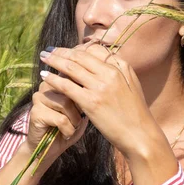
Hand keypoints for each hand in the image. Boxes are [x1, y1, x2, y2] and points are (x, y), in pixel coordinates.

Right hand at [24, 69, 88, 160]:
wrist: (48, 148)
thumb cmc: (67, 127)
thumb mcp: (80, 110)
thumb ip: (84, 96)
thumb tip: (91, 87)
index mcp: (57, 81)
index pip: (73, 76)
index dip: (83, 91)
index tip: (87, 105)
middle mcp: (46, 86)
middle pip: (71, 89)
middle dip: (79, 108)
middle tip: (78, 121)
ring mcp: (39, 98)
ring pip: (66, 103)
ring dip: (74, 120)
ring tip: (73, 127)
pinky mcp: (36, 112)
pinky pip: (60, 119)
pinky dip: (68, 130)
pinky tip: (66, 134)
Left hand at [38, 42, 165, 159]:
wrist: (140, 136)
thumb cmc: (135, 114)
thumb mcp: (131, 85)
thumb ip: (118, 72)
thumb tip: (103, 62)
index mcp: (122, 66)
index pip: (94, 49)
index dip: (77, 48)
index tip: (66, 50)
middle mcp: (111, 73)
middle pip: (80, 55)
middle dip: (62, 51)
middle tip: (49, 50)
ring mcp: (100, 87)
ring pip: (71, 67)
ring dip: (54, 60)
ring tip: (43, 57)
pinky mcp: (91, 102)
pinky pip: (66, 86)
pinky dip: (53, 79)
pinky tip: (44, 76)